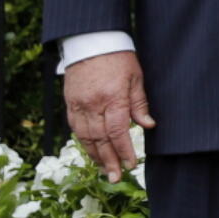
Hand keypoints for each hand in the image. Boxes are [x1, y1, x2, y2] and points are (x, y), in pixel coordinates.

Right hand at [63, 50, 155, 181]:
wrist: (91, 40)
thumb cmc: (119, 56)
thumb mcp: (136, 76)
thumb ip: (140, 102)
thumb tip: (148, 125)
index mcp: (113, 97)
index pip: (118, 131)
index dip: (124, 150)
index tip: (132, 163)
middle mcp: (93, 104)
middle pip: (101, 139)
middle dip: (110, 160)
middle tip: (117, 177)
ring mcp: (79, 105)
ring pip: (86, 138)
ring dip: (96, 156)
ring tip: (106, 170)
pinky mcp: (70, 104)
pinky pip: (75, 129)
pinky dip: (84, 143)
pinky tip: (92, 151)